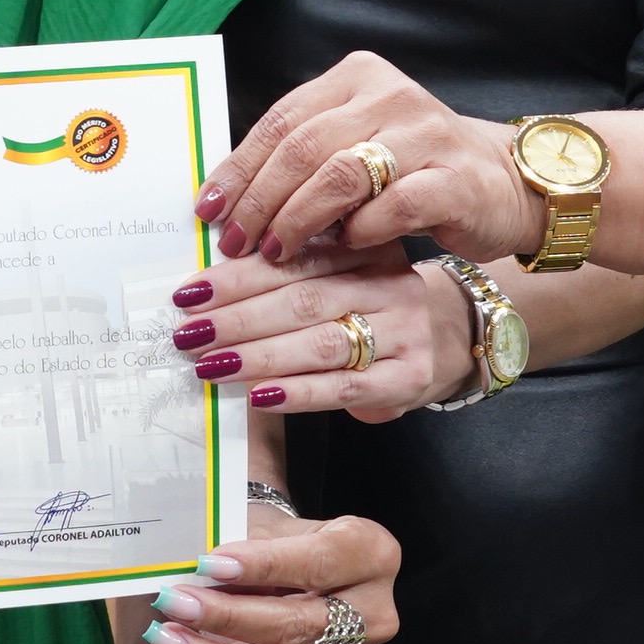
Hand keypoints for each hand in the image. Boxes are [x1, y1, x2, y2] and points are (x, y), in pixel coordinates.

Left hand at [143, 514, 399, 643]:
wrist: (284, 565)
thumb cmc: (271, 538)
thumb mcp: (261, 524)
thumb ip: (236, 547)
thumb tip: (189, 580)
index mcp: (371, 553)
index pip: (318, 562)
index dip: (263, 566)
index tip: (208, 563)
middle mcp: (376, 613)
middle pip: (299, 626)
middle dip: (228, 618)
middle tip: (172, 603)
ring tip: (168, 640)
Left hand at [171, 252, 473, 418]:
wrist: (456, 337)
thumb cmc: (377, 303)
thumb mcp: (348, 269)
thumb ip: (293, 268)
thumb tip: (209, 284)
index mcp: (367, 248)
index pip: (295, 258)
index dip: (238, 274)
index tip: (190, 290)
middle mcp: (389, 285)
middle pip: (303, 299)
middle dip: (237, 317)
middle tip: (188, 331)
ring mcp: (404, 333)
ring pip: (321, 343)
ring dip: (258, 355)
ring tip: (209, 364)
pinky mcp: (408, 379)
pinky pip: (345, 387)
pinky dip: (298, 392)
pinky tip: (258, 395)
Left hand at [196, 51, 546, 271]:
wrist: (504, 182)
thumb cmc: (414, 170)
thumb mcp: (353, 147)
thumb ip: (301, 159)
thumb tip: (226, 199)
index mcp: (356, 77)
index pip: (280, 120)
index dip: (239, 169)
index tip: (209, 209)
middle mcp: (390, 95)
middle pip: (302, 147)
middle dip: (260, 200)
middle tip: (236, 242)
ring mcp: (425, 133)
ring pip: (340, 173)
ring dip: (299, 219)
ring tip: (277, 251)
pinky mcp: (453, 178)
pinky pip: (391, 206)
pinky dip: (360, 231)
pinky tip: (345, 247)